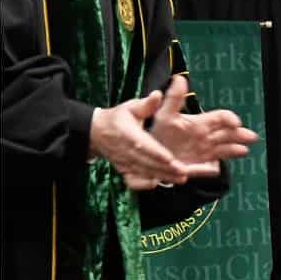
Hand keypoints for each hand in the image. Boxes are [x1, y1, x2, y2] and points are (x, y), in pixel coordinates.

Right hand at [89, 91, 212, 186]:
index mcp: (128, 134)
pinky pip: (134, 180)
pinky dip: (145, 184)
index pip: (144, 146)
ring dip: (161, 177)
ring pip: (144, 172)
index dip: (157, 153)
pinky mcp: (124, 170)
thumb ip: (146, 104)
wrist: (97, 133)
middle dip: (165, 169)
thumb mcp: (130, 107)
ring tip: (179, 179)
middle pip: (147, 163)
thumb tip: (157, 95)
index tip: (171, 158)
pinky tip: (158, 184)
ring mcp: (124, 163)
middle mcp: (126, 151)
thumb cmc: (117, 118)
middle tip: (183, 172)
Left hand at [148, 75, 257, 169]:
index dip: (229, 118)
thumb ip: (174, 98)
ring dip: (234, 150)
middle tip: (251, 137)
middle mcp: (206, 136)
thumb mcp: (165, 114)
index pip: (220, 117)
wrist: (152, 152)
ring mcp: (205, 152)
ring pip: (224, 150)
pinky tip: (217, 167)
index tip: (236, 122)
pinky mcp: (199, 166)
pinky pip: (210, 167)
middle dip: (240, 135)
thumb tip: (179, 78)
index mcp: (201, 123)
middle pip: (228, 134)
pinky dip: (213, 168)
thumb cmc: (159, 131)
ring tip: (244, 150)